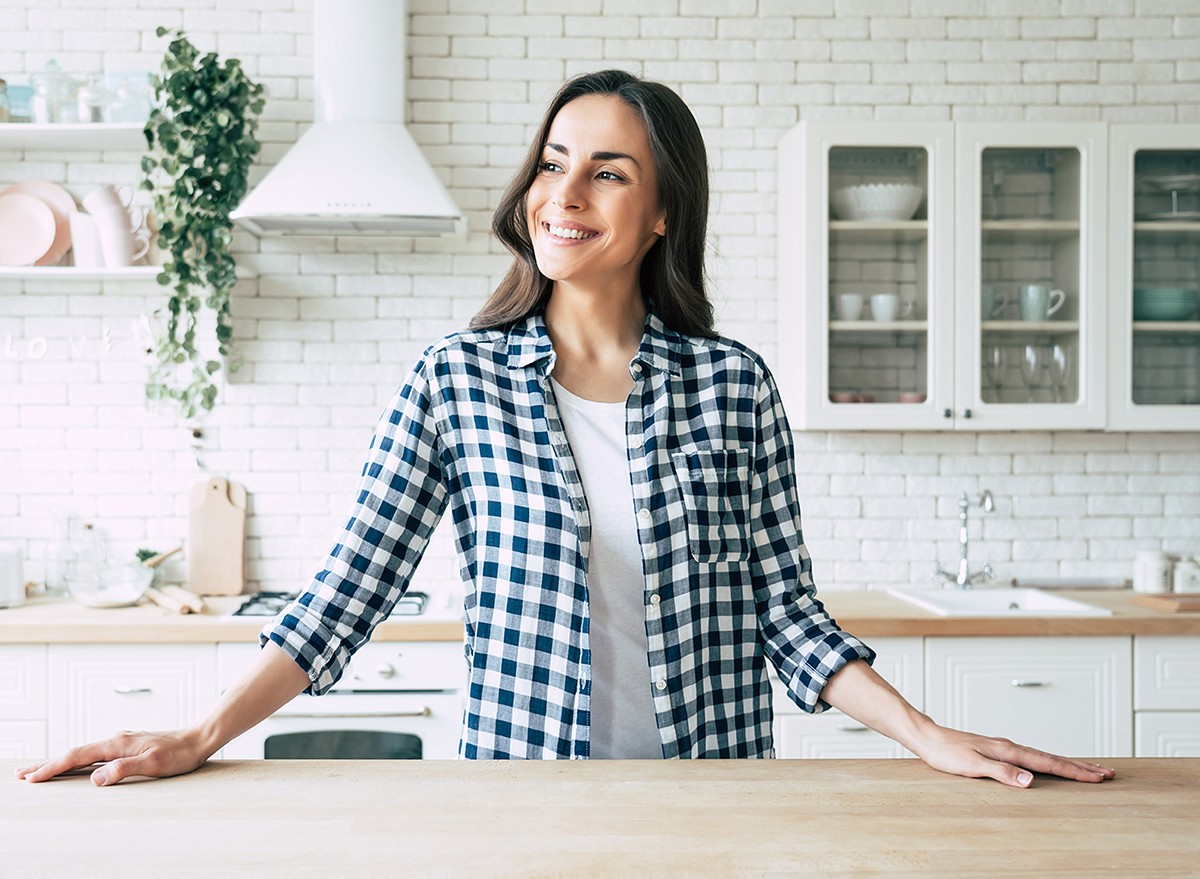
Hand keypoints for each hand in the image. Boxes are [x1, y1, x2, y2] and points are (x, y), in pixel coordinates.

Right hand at [15, 728, 210, 786]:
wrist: (198, 739)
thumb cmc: (179, 754)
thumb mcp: (153, 765)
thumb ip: (123, 770)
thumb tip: (95, 779)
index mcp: (117, 743)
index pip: (77, 756)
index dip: (53, 768)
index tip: (32, 777)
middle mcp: (116, 739)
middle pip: (75, 752)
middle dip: (48, 763)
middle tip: (22, 774)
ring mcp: (122, 741)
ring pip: (84, 752)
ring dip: (62, 762)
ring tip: (42, 770)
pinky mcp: (128, 745)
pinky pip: (96, 753)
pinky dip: (79, 760)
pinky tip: (77, 765)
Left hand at [911, 722, 1115, 787]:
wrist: (928, 738)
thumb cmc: (946, 753)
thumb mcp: (972, 766)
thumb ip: (1002, 772)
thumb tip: (1030, 780)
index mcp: (1008, 750)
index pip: (1048, 763)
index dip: (1075, 771)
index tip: (1099, 777)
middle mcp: (1010, 746)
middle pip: (1053, 757)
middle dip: (1081, 767)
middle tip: (1108, 773)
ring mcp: (1005, 747)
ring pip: (1044, 756)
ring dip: (1068, 764)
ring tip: (1088, 769)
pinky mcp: (998, 751)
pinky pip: (1032, 757)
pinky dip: (1049, 762)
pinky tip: (1050, 766)